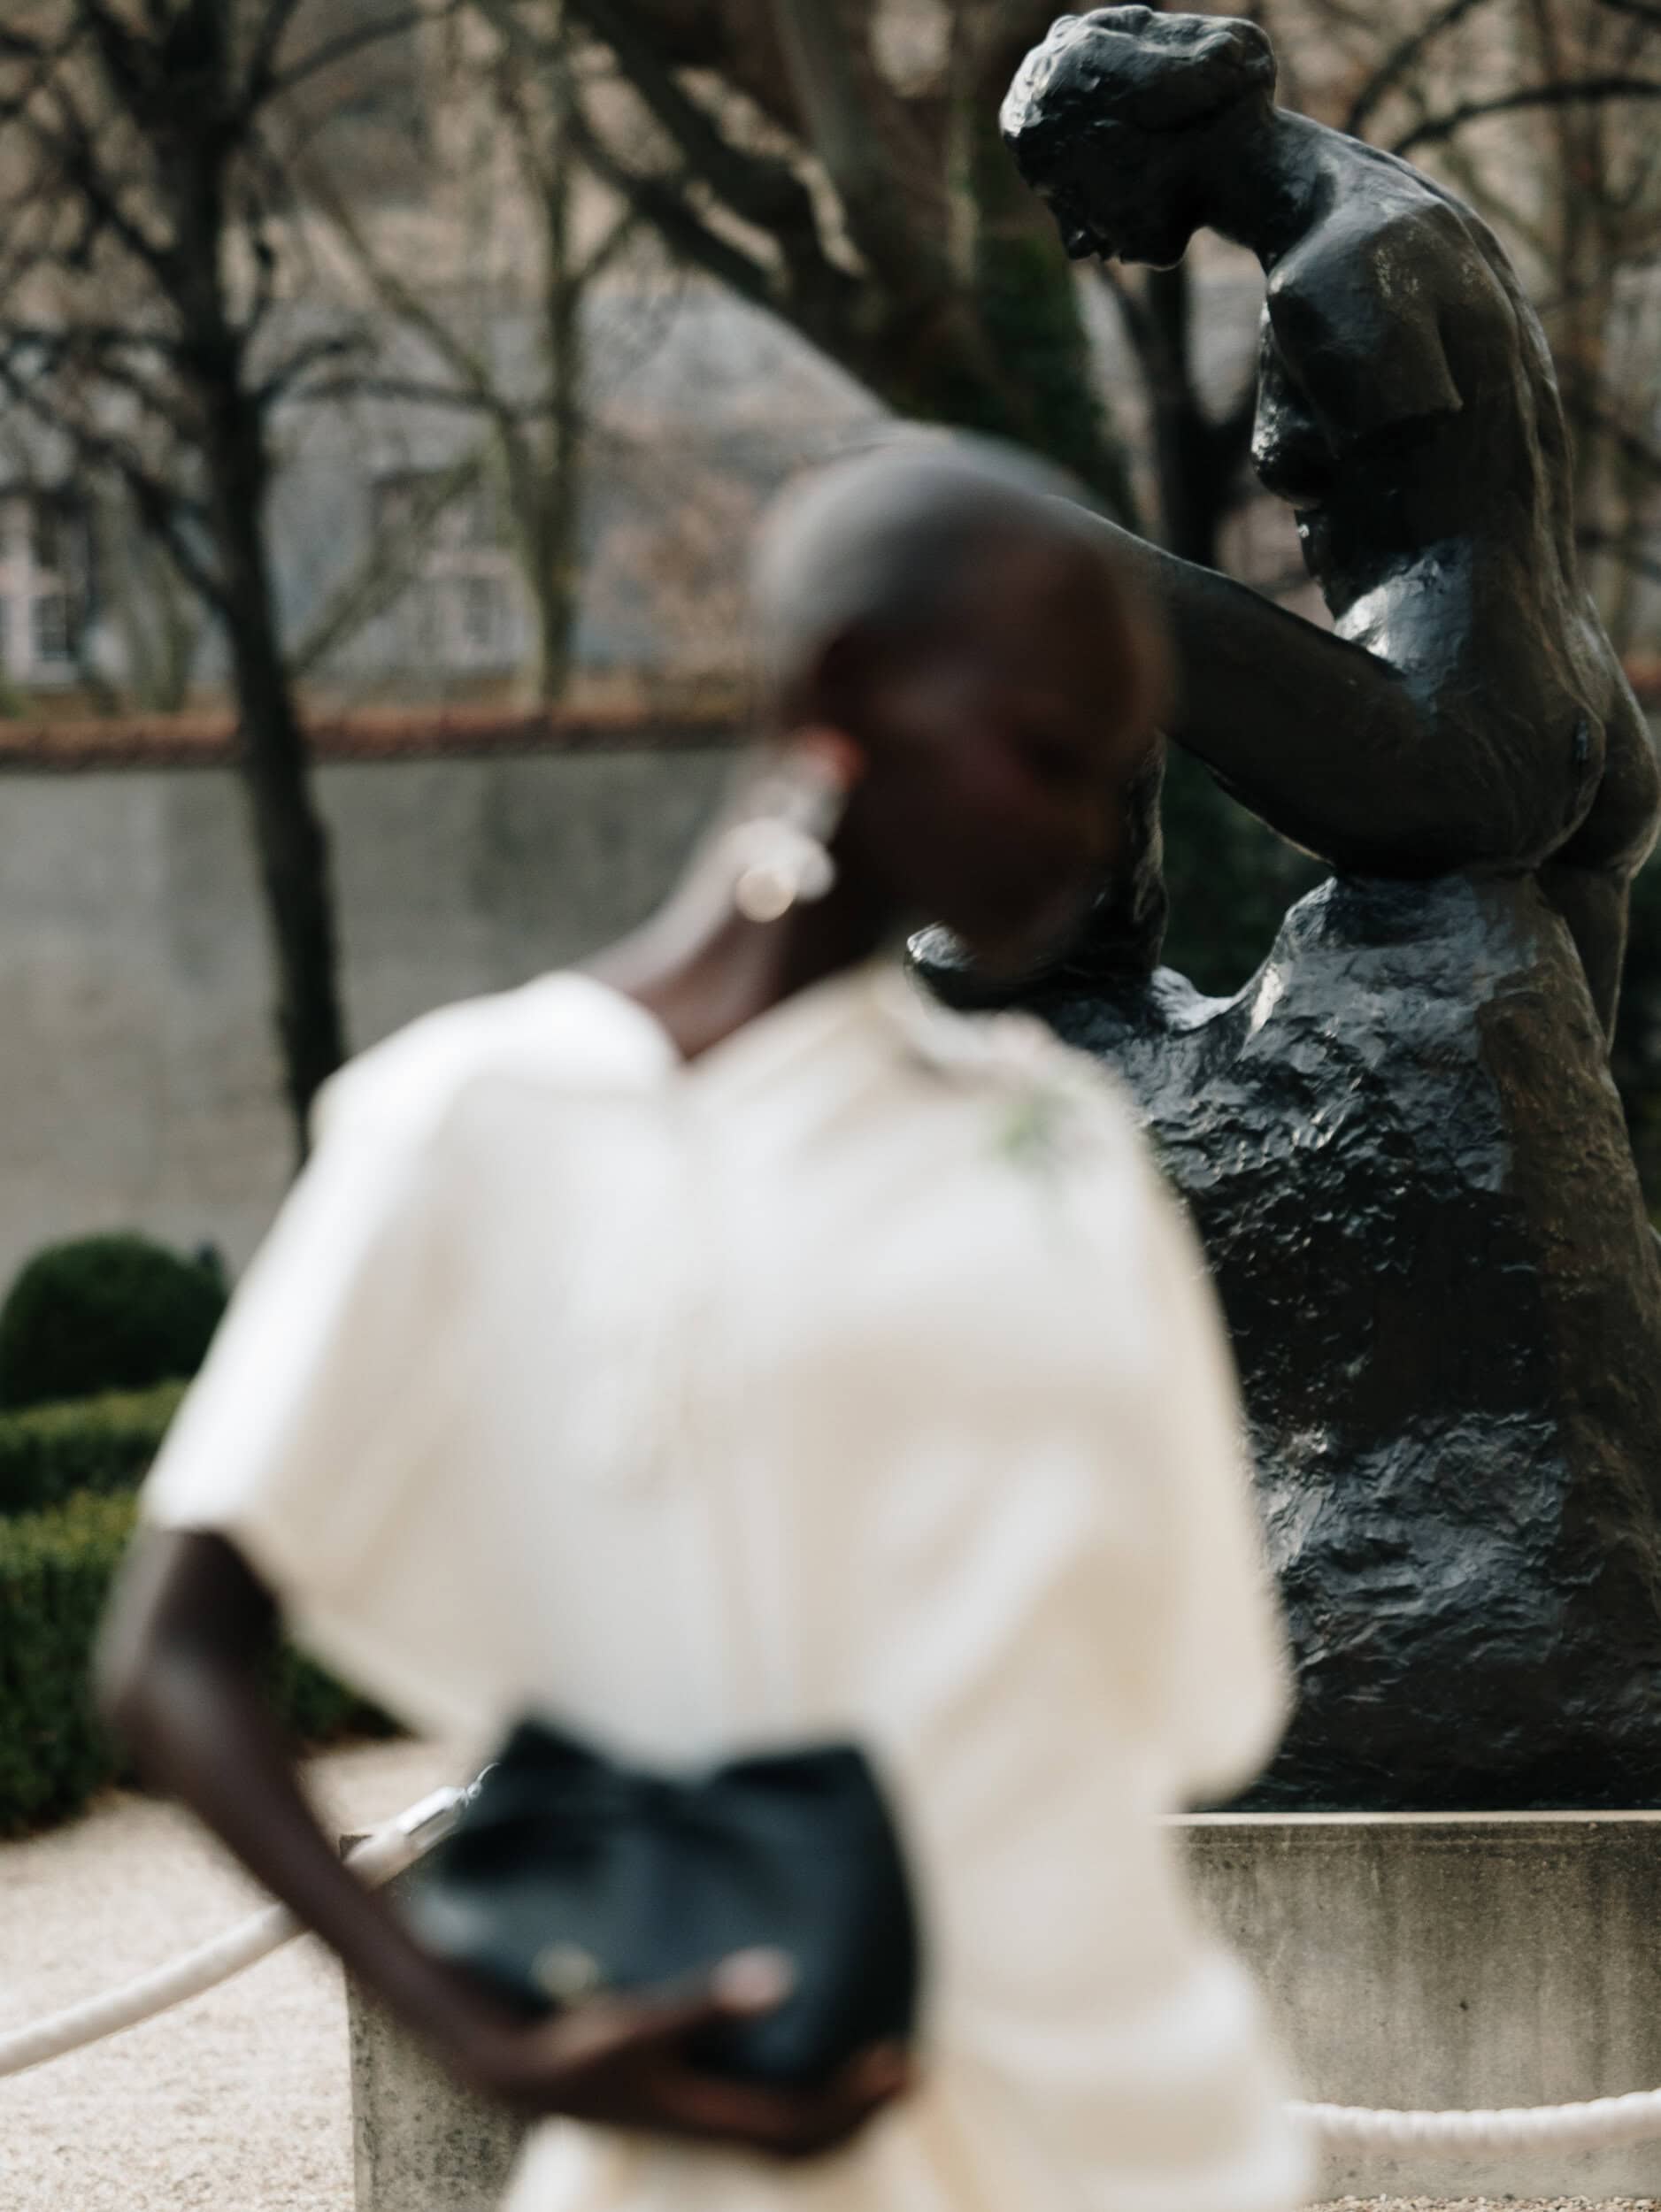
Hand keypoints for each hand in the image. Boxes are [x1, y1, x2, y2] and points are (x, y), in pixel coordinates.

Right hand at [449, 1948, 912, 2159]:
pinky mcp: (687, 2106)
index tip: (901, 2064)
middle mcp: (711, 2131)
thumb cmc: (578, 2047)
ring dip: (834, 2108)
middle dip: (859, 2113)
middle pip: (804, 2146)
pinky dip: (799, 2095)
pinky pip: (762, 2116)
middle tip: (908, 2071)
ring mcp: (700, 2122)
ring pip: (785, 2136)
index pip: (802, 2130)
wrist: (520, 2077)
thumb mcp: (640, 2023)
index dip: (856, 2105)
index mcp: (707, 2121)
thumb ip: (709, 2005)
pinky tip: (805, 2059)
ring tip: (872, 2068)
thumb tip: (783, 1978)